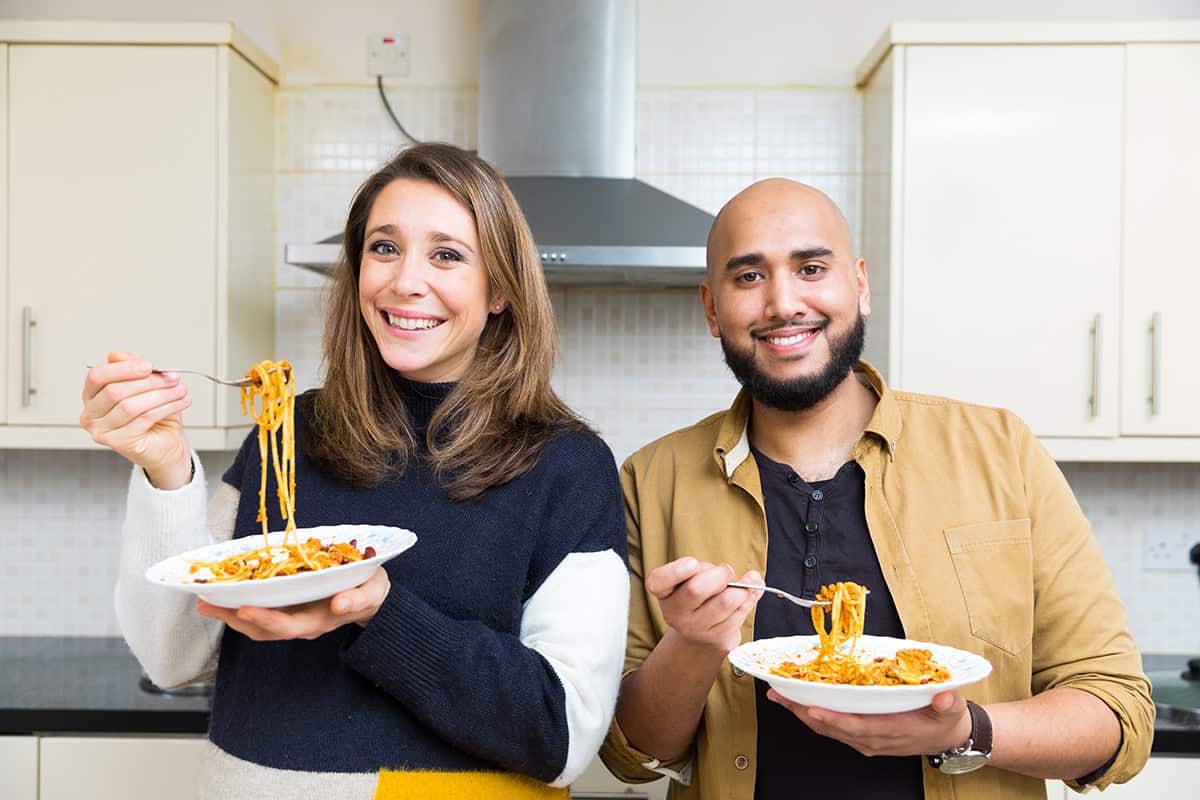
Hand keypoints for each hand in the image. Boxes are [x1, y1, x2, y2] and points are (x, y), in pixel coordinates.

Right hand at [80, 351, 191, 486]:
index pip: (97, 376)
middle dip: (148, 382)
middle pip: (115, 391)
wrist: (165, 444)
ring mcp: (101, 431)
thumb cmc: (153, 414)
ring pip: (130, 406)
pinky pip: (144, 419)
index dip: (123, 368)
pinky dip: (166, 407)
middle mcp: (90, 414)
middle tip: (173, 377)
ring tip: (180, 389)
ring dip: (161, 394)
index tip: (149, 365)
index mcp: (92, 395)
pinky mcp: (118, 443)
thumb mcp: (145, 384)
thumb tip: (117, 355)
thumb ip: (132, 368)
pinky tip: (181, 402)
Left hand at [195, 567, 391, 640]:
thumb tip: (340, 604)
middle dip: (234, 618)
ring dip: (230, 615)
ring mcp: (292, 619)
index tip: (244, 608)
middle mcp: (301, 624)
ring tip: (205, 602)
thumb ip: (358, 599)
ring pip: (256, 625)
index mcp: (320, 621)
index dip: (265, 619)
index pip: (288, 625)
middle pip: (262, 629)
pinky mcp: (288, 610)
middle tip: (207, 603)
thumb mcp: (372, 591)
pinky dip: (239, 607)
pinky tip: (224, 596)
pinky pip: (260, 613)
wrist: (371, 598)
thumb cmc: (371, 590)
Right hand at [646, 557, 762, 653]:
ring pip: (726, 601)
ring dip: (742, 587)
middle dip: (720, 574)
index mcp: (663, 592)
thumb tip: (753, 578)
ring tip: (745, 582)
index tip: (692, 563)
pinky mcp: (718, 640)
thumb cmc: (697, 596)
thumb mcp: (691, 578)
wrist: (700, 634)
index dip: (676, 571)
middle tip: (726, 571)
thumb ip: (707, 571)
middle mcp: (675, 614)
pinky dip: (750, 598)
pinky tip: (749, 594)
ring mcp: (696, 630)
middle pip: (696, 589)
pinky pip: (740, 613)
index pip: (658, 581)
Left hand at [767, 688, 973, 756]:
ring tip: (780, 696)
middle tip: (780, 695)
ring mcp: (866, 740)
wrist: (948, 735)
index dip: (834, 720)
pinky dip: (814, 716)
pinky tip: (799, 704)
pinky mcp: (862, 737)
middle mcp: (874, 739)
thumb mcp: (952, 709)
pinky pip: (833, 729)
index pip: (858, 727)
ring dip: (803, 713)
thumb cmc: (945, 718)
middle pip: (833, 728)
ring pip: (828, 729)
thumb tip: (943, 696)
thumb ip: (948, 703)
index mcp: (893, 730)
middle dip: (804, 712)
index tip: (813, 709)